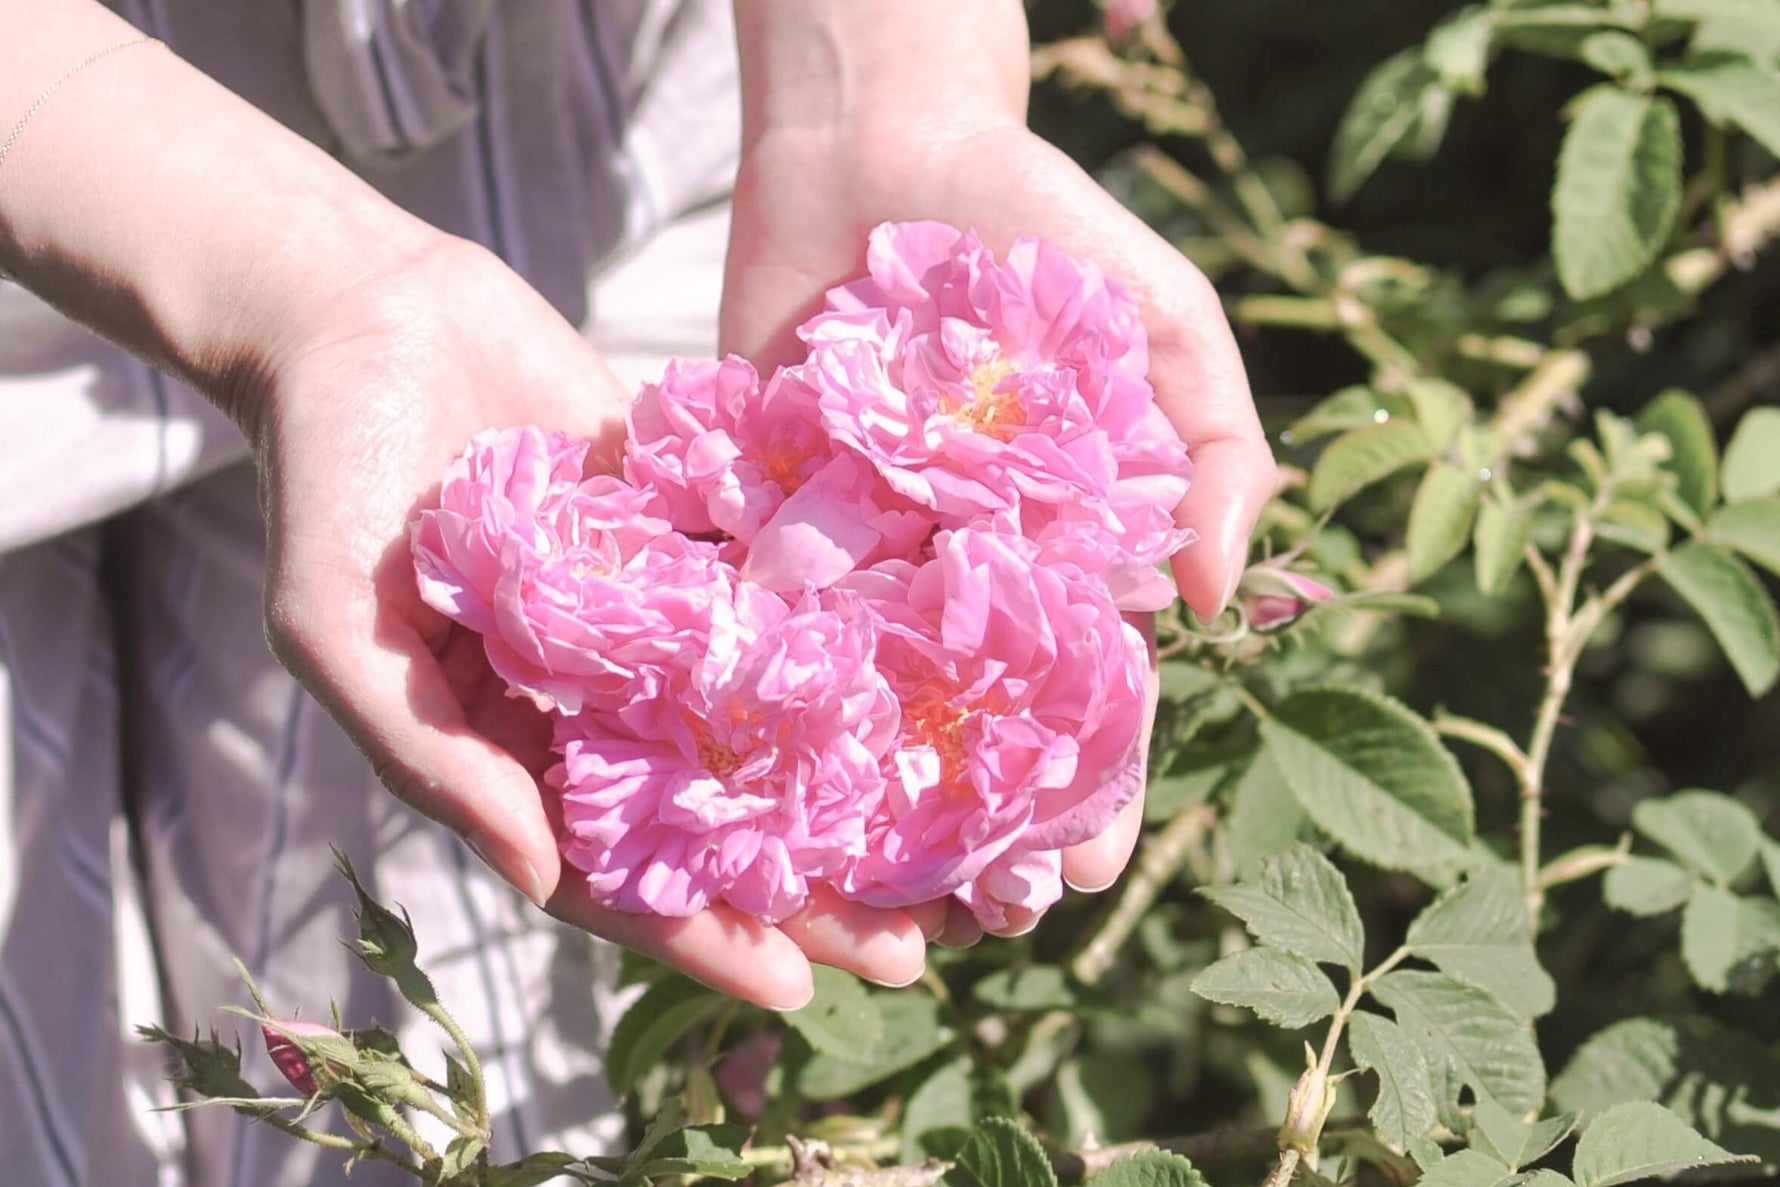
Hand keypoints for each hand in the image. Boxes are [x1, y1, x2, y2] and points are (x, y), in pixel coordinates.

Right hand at [245, 236, 926, 1007]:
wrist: (368, 314)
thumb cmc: (326, 477)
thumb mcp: (338, 627)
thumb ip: (429, 754)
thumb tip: (539, 880)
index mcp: (512, 749)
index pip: (613, 874)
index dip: (698, 938)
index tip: (794, 987)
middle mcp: (595, 701)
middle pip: (714, 817)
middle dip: (806, 885)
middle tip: (915, 946)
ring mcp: (651, 620)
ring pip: (762, 722)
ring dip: (846, 783)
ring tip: (946, 836)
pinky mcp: (689, 535)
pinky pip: (772, 600)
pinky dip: (841, 641)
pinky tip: (924, 678)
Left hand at [721, 117, 1274, 941]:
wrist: (878, 146)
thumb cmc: (1041, 227)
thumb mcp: (1162, 322)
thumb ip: (1217, 446)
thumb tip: (1225, 597)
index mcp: (1063, 549)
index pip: (1087, 690)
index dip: (1093, 782)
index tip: (1084, 868)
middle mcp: (960, 571)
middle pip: (974, 722)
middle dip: (979, 821)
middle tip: (974, 918)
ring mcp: (860, 553)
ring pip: (869, 702)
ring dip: (872, 801)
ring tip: (868, 893)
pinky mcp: (762, 517)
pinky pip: (761, 625)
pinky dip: (759, 703)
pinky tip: (756, 788)